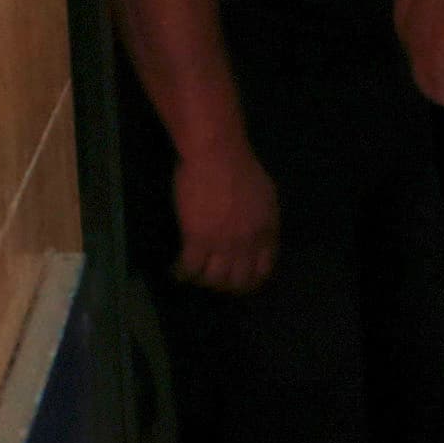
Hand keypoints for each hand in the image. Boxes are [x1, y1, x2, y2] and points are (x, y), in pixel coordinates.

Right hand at [174, 143, 278, 292]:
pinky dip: (181, 273)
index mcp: (267, 230)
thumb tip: (258, 235)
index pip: (264, 269)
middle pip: (239, 280)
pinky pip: (189, 268)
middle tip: (213, 282)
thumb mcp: (265, 196)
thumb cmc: (241, 168)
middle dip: (226, 286)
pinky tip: (176, 271)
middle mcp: (248, 242)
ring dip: (203, 281)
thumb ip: (263, 219)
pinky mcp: (197, 239)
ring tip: (194, 276)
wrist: (218, 156)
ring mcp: (224, 243)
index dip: (251, 280)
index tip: (239, 282)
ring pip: (214, 279)